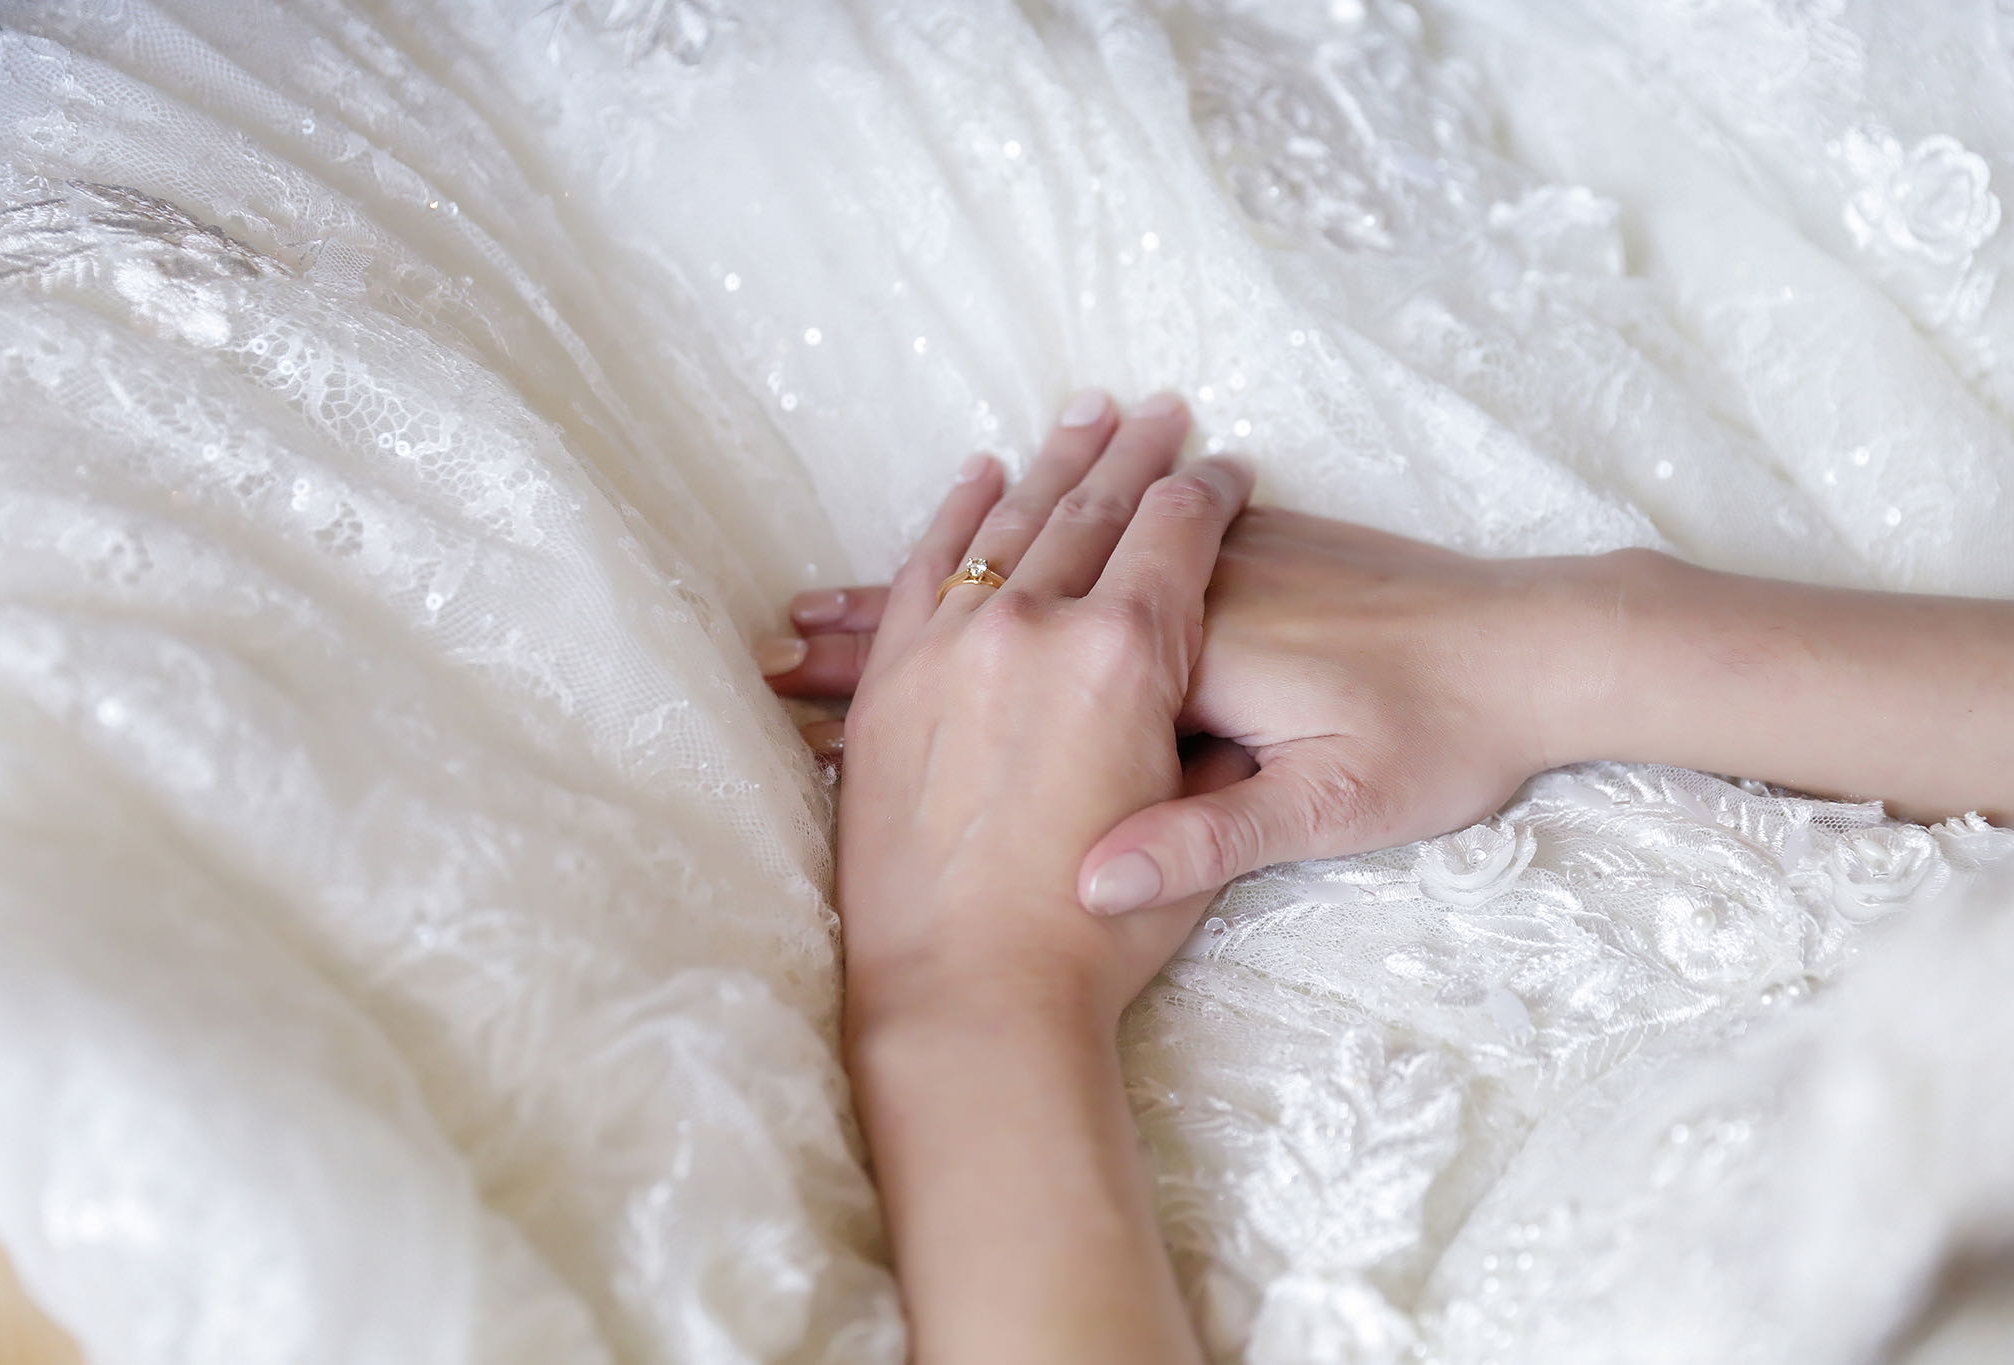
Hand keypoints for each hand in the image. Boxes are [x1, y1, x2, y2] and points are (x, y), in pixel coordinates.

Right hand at [766, 507, 1615, 915]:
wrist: (1546, 641)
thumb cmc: (1443, 732)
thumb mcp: (1333, 807)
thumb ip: (1211, 835)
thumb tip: (1092, 878)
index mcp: (1179, 649)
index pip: (1014, 660)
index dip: (909, 669)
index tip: (814, 683)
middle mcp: (1179, 590)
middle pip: (1012, 591)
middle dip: (901, 608)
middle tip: (799, 621)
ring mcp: (1214, 557)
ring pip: (1055, 555)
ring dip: (961, 565)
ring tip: (867, 582)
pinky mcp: (1251, 546)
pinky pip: (1117, 538)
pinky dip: (1053, 537)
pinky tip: (1021, 535)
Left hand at [832, 391, 1254, 1028]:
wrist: (964, 998)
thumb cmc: (1092, 940)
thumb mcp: (1196, 841)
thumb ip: (1205, 753)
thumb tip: (1211, 706)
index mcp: (1127, 655)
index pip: (1175, 533)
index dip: (1205, 491)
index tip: (1221, 461)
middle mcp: (1037, 625)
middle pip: (1093, 510)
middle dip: (1132, 453)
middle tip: (1154, 407)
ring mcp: (956, 644)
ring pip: (1011, 524)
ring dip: (1052, 465)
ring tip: (1081, 415)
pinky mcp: (898, 677)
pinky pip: (930, 567)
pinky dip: (958, 517)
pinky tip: (980, 479)